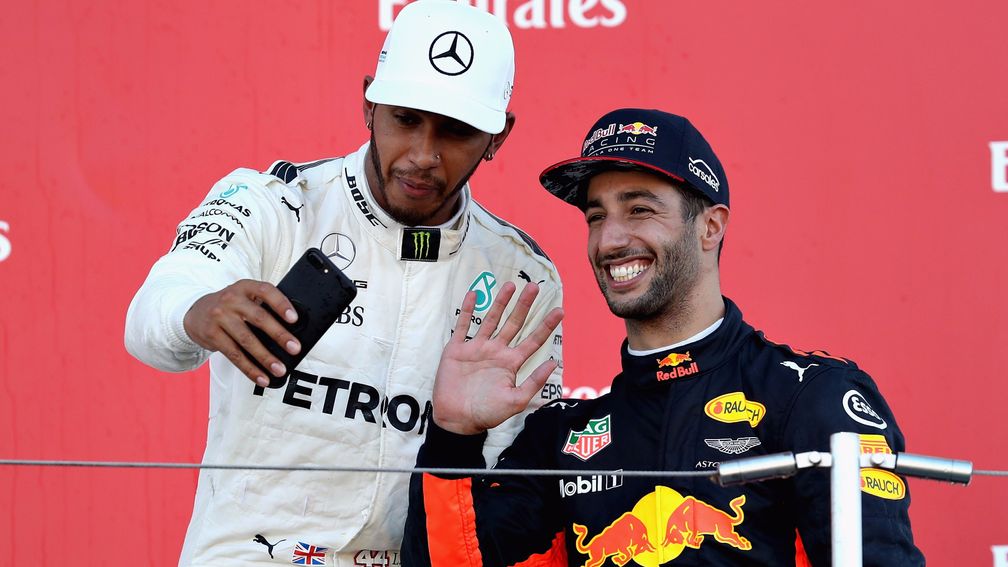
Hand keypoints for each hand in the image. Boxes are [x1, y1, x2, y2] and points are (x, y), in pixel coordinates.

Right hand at [183, 279, 301, 386]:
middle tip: (294, 348)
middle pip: (259, 318)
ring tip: (279, 369)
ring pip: (246, 340)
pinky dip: (250, 369)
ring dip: (265, 358)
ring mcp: (220, 317)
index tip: (294, 318)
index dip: (281, 304)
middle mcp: (232, 300)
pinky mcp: (213, 335)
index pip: (265, 291)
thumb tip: (290, 331)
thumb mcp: (244, 297)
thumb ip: (263, 306)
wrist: (195, 312)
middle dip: (279, 335)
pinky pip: (234, 355)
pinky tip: (261, 377)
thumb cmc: (229, 307)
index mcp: (245, 287)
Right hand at [433, 281, 563, 434]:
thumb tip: (554, 363)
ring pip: (490, 320)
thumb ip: (533, 382)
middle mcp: (496, 352)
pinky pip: (462, 325)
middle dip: (524, 306)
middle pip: (513, 324)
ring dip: (500, 303)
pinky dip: (467, 310)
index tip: (560, 311)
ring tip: (510, 285)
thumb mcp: (515, 401)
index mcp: (510, 363)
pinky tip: (473, 295)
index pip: (533, 341)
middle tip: (534, 287)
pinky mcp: (457, 349)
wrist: (456, 419)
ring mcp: (476, 348)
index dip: (546, 326)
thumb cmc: (487, 413)